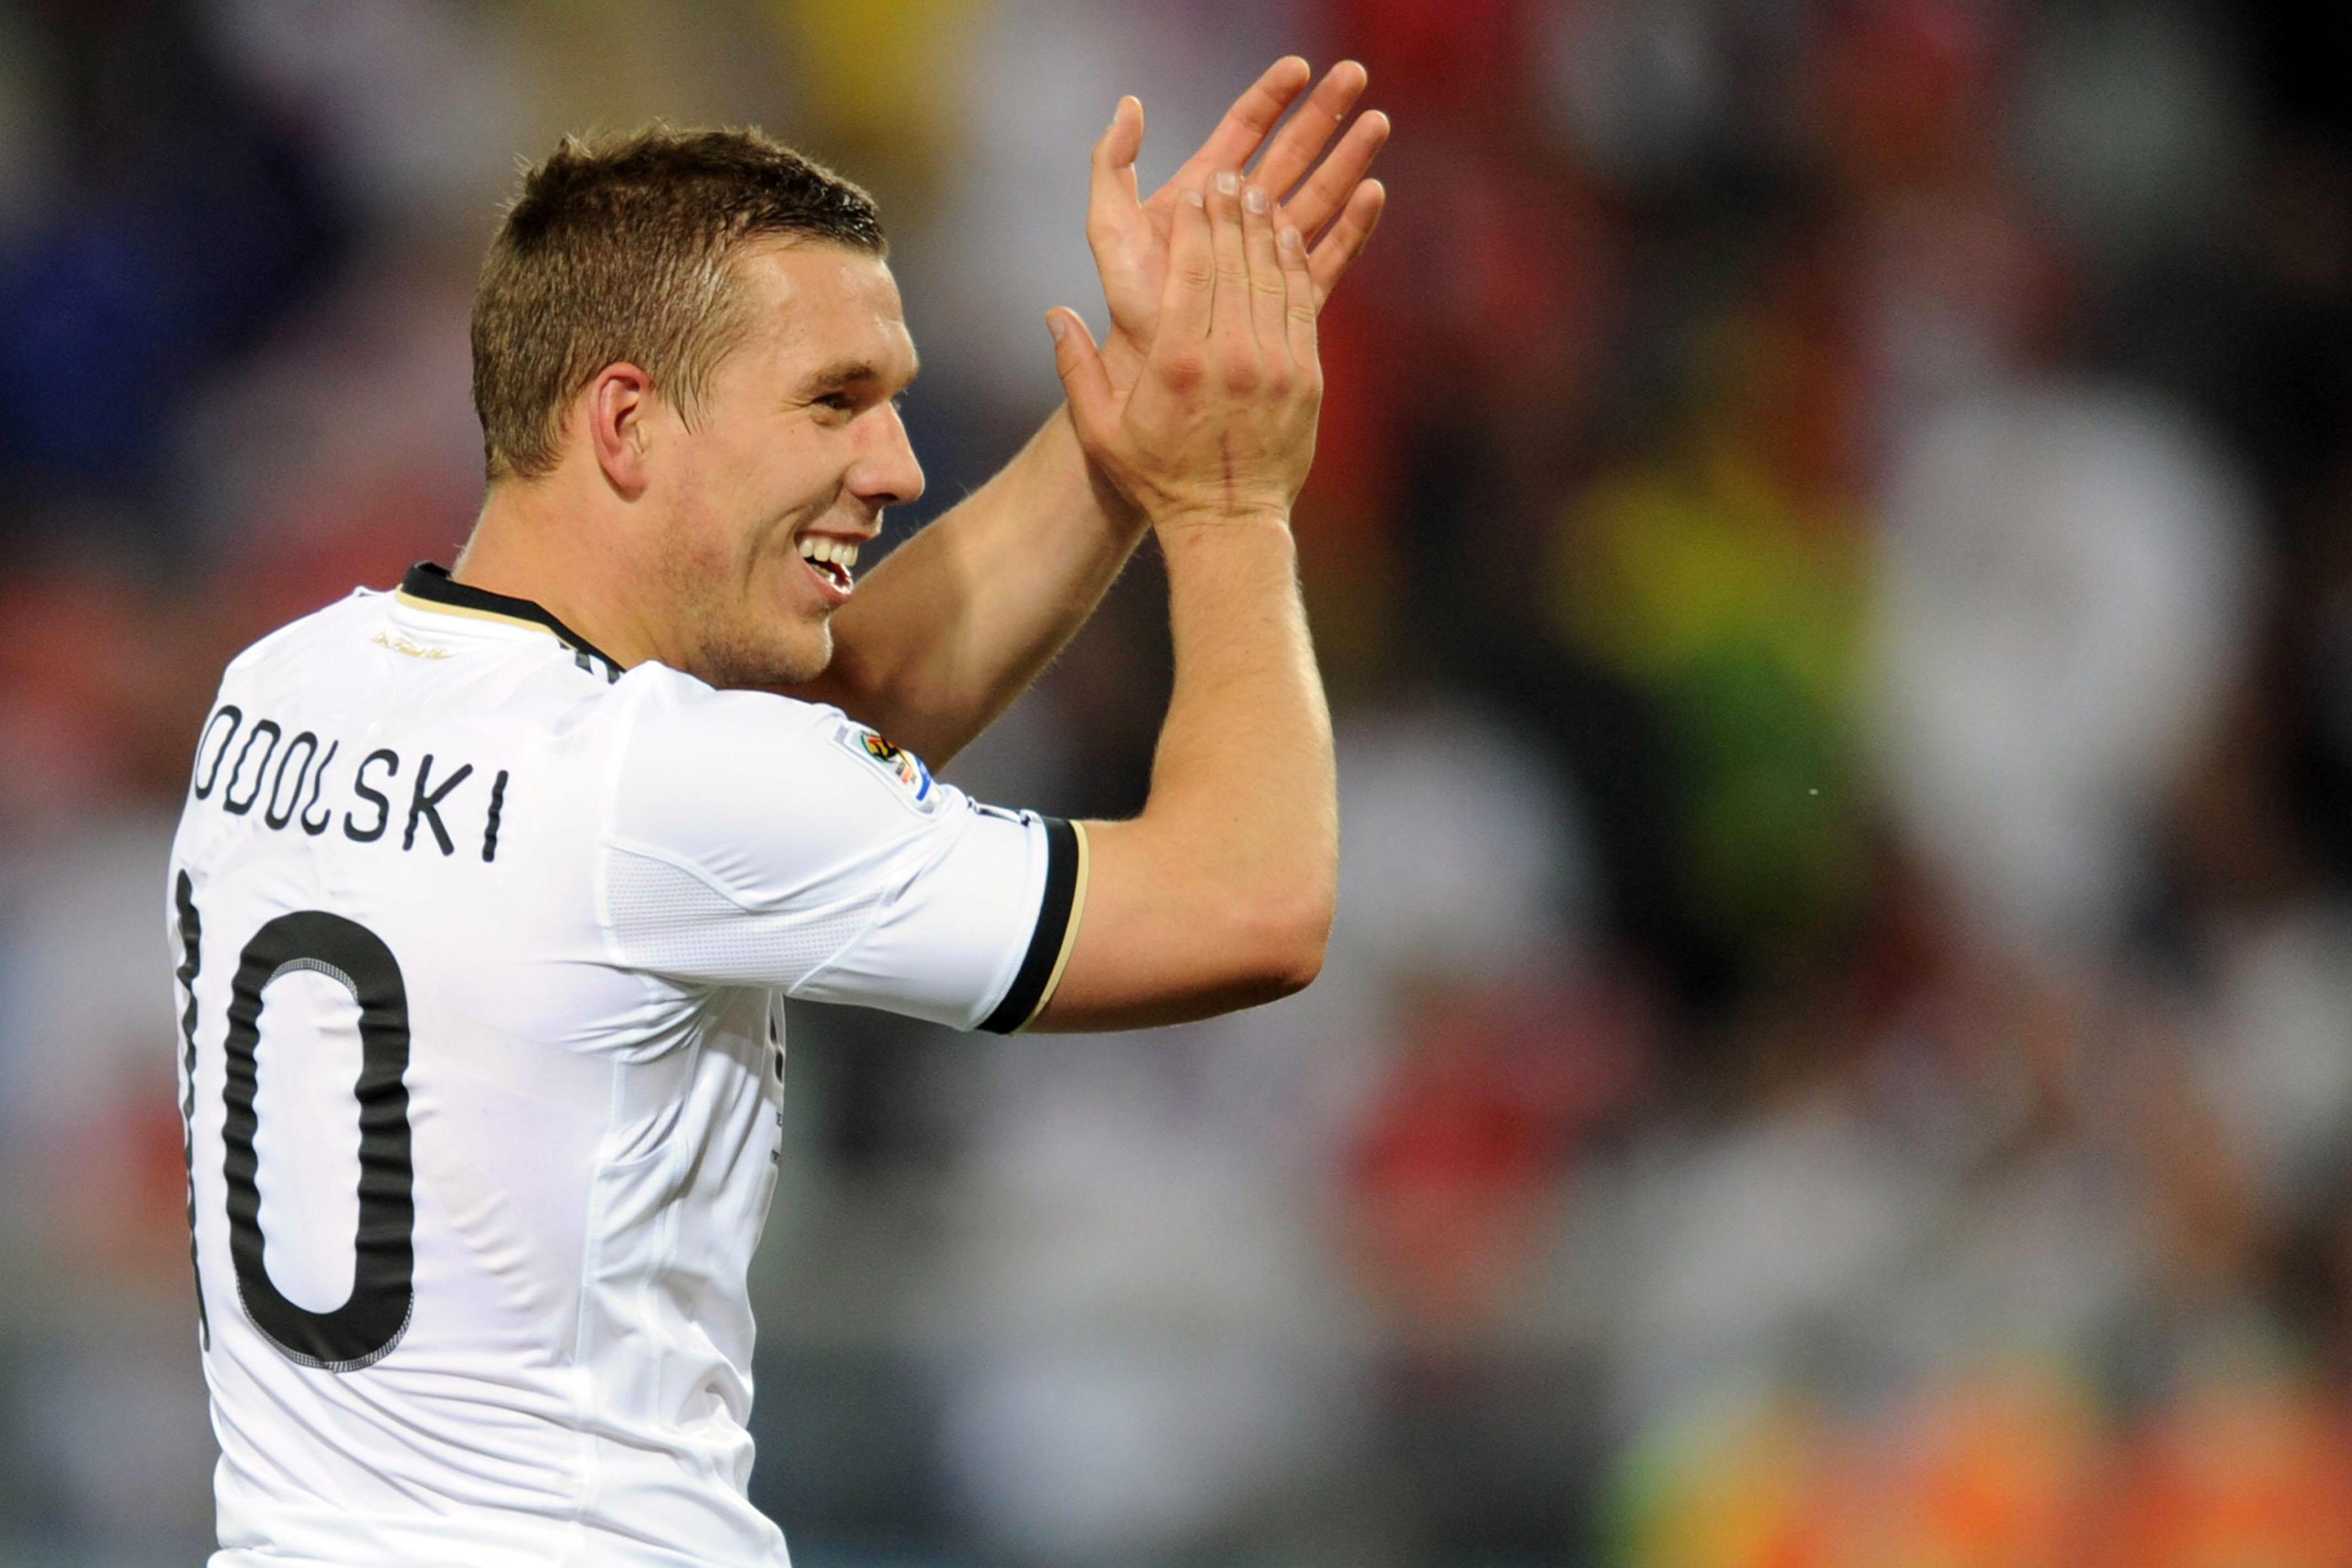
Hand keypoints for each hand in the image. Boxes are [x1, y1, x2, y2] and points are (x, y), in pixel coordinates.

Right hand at [1051, 171, 1322, 527]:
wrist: (1230, 525)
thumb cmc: (1160, 478)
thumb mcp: (1102, 432)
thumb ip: (1076, 371)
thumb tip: (1055, 314)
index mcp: (1178, 363)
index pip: (1192, 270)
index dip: (1198, 222)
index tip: (1200, 187)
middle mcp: (1231, 358)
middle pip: (1236, 262)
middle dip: (1234, 213)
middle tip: (1233, 176)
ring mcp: (1275, 367)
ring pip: (1273, 277)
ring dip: (1267, 230)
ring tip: (1261, 194)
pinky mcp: (1307, 378)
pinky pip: (1303, 306)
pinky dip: (1295, 267)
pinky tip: (1289, 238)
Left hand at [1087, 58, 1387, 387]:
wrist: (1156, 373)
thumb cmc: (1129, 305)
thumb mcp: (1109, 229)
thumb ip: (1112, 166)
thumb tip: (1131, 105)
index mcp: (1206, 193)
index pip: (1245, 130)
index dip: (1272, 96)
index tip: (1300, 66)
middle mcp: (1242, 219)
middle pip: (1293, 153)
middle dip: (1324, 113)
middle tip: (1357, 74)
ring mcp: (1269, 256)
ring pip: (1320, 195)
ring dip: (1349, 158)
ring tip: (1378, 123)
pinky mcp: (1292, 296)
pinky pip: (1330, 254)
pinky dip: (1353, 224)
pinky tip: (1374, 193)